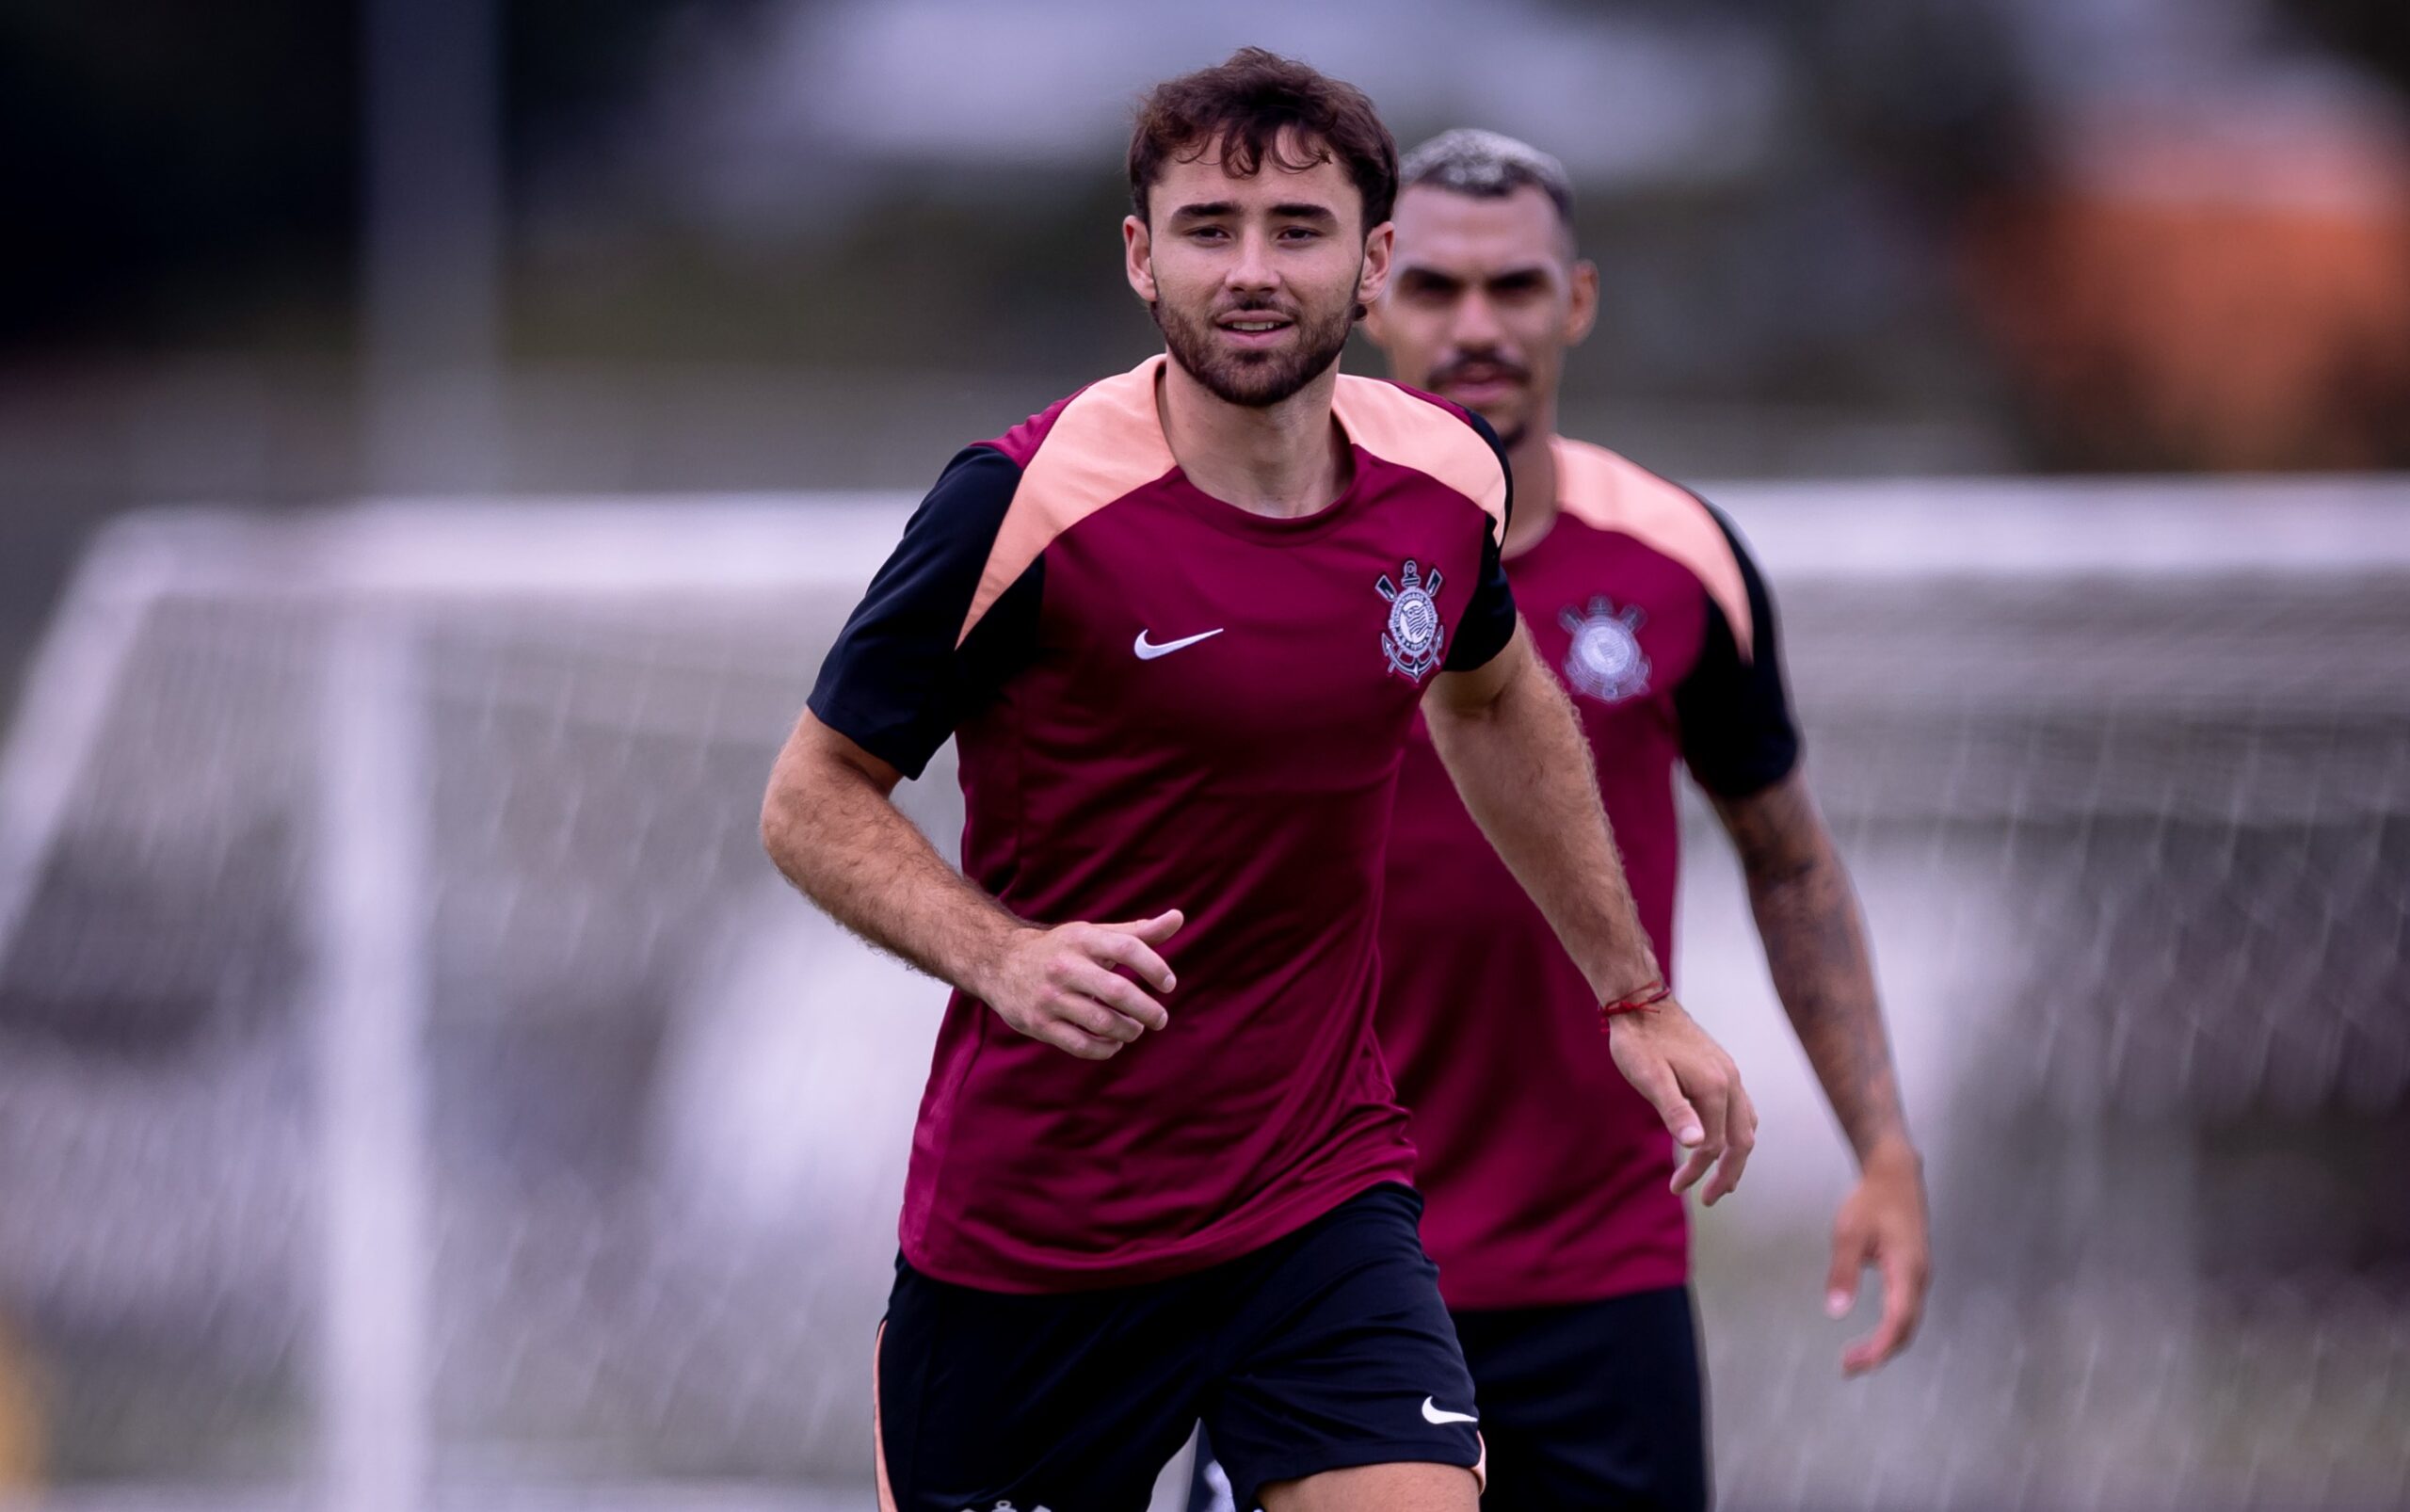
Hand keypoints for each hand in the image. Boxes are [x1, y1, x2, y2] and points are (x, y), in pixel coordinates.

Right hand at [978, 910, 1183, 1060]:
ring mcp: (1049, 997)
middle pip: (1117, 992)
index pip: (1127, 948)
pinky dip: (1105, 1049)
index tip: (1168, 985)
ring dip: (1128, 1030)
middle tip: (1160, 1018)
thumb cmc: (1062, 949)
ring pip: (1102, 1023)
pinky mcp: (1038, 1023)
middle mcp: (1065, 966)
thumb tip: (1179, 917)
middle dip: (1147, 1010)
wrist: (1000, 963)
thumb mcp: (1095, 935)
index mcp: (1082, 939)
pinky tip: (1114, 1042)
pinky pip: (1081, 1045)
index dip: (1154, 966)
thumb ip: (1138, 932)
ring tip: (1136, 1029)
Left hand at [1605, 998, 1755, 1204]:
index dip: (1697, 1171)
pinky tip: (1722, 1139)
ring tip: (1722, 1178)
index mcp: (1715, 1087)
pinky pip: (1742, 1109)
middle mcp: (1731, 1081)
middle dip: (1728, 1174)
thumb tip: (1696, 1145)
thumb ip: (1674, 1111)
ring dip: (1736, 1155)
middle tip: (1710, 1199)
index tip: (1675, 1188)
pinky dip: (1736, 1132)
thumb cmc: (1639, 1042)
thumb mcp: (1649, 1078)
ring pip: (1746, 1125)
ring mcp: (1730, 1073)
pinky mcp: (1724, 1068)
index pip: (1713, 1145)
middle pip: (1741, 1141)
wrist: (1642, 1002)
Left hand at [1825, 1140, 1929, 1374]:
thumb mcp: (1848, 1233)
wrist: (1895, 1173)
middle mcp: (1920, 1278)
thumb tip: (1835, 1311)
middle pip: (1907, 1328)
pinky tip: (1873, 1334)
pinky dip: (1892, 1327)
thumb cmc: (1871, 1200)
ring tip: (1857, 1357)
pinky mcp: (1914, 1272)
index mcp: (1907, 1269)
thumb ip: (1842, 1272)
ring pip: (1909, 1320)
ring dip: (1887, 1342)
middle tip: (1849, 1367)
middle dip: (1881, 1352)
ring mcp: (1920, 1275)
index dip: (1879, 1347)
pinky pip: (1907, 1309)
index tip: (1856, 1362)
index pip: (1898, 1321)